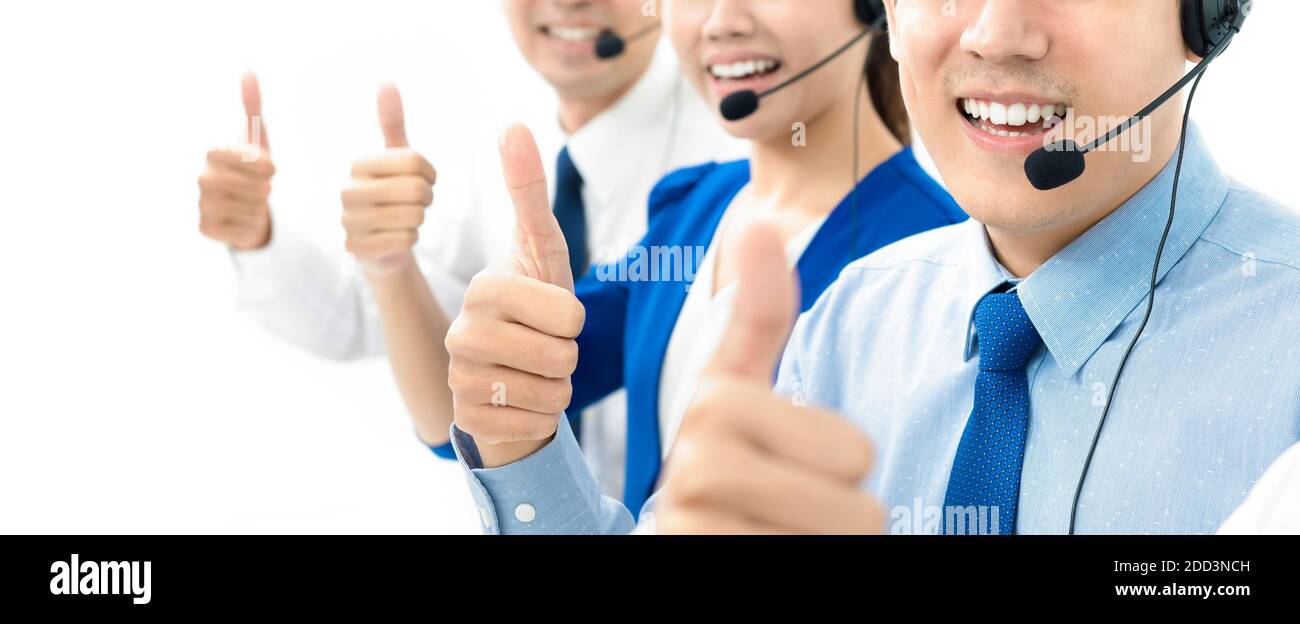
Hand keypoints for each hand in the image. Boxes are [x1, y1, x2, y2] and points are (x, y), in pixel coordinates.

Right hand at [197, 73, 273, 249]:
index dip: (268, 167)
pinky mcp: (206, 229)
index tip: (269, 168)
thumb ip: (252, 107)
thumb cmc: (251, 168)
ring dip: (261, 207)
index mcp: (212, 152)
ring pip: (253, 209)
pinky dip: (251, 225)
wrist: (242, 205)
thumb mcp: (256, 138)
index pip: (255, 160)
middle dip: (267, 189)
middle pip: (257, 187)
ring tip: (252, 201)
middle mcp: (202, 177)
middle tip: (261, 188)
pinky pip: (244, 230)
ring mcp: (201, 204)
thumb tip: (248, 71)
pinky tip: (243, 218)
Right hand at [341, 83, 436, 277]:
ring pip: (413, 216)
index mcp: (359, 164)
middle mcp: (348, 190)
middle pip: (416, 190)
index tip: (424, 181)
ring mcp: (349, 221)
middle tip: (416, 204)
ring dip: (419, 219)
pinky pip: (406, 240)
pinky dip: (411, 239)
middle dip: (426, 199)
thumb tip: (386, 82)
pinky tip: (398, 237)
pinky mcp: (356, 249)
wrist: (381, 244)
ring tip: (405, 218)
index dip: (430, 175)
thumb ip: (392, 122)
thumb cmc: (393, 194)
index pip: (415, 162)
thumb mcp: (397, 158)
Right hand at [445, 124, 584, 467]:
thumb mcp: (541, 247)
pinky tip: (520, 403)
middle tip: (546, 347)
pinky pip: (534, 426)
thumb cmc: (534, 304)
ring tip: (534, 372)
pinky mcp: (468, 421)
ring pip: (550, 394)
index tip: (551, 313)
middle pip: (562, 356)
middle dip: (568, 356)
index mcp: (484, 289)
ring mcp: (459, 380)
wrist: (509, 371)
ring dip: (556, 388)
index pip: (568, 315)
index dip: (575, 319)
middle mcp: (461, 333)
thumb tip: (512, 123)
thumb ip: (529, 190)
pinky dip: (540, 419)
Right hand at [655, 223, 884, 534]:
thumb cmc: (733, 475)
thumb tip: (758, 222)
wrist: (686, 551)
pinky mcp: (707, 562)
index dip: (839, 459)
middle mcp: (694, 466)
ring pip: (849, 530)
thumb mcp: (738, 392)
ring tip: (778, 532)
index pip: (851, 447)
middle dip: (840, 504)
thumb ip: (757, 316)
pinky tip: (769, 552)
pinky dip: (815, 563)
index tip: (785, 452)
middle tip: (789, 507)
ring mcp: (699, 526)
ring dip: (829, 539)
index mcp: (712, 404)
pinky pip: (823, 563)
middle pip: (856, 484)